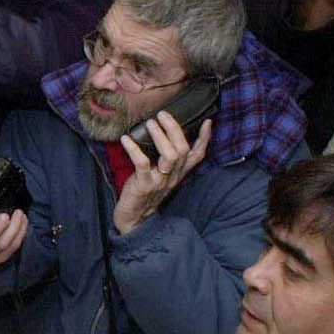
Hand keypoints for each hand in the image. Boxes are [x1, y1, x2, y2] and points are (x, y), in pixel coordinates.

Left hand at [113, 115, 211, 234]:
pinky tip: (126, 139)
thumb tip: (161, 134)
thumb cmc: (144, 191)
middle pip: (183, 150)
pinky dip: (134, 149)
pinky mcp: (144, 185)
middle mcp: (173, 176)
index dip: (204, 139)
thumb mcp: (160, 175)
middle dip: (174, 129)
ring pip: (170, 156)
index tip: (207, 122)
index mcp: (179, 173)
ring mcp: (160, 181)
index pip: (198, 155)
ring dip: (160, 137)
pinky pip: (142, 164)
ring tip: (150, 123)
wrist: (134, 219)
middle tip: (163, 114)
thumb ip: (165, 158)